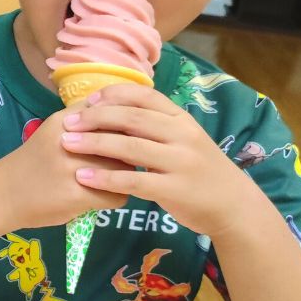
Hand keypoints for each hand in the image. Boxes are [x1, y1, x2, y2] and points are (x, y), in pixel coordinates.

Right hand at [0, 108, 129, 228]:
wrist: (0, 195)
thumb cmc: (31, 163)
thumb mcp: (53, 132)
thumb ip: (83, 120)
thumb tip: (120, 109)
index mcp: (65, 120)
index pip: (112, 110)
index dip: (126, 123)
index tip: (126, 134)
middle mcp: (70, 139)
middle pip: (125, 141)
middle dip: (128, 153)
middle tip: (119, 164)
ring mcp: (73, 166)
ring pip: (126, 169)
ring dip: (123, 178)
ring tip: (108, 183)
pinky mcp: (77, 194)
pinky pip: (118, 196)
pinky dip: (113, 199)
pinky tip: (99, 199)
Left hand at [59, 82, 250, 237]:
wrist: (233, 206)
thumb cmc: (199, 171)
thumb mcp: (183, 140)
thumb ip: (154, 126)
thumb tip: (111, 112)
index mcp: (181, 119)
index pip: (144, 96)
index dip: (113, 95)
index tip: (87, 101)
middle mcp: (182, 135)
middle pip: (132, 117)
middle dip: (95, 117)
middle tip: (67, 122)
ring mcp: (180, 162)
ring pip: (130, 146)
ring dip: (94, 143)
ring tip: (67, 144)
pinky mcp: (174, 189)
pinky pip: (133, 180)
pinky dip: (106, 177)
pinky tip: (84, 176)